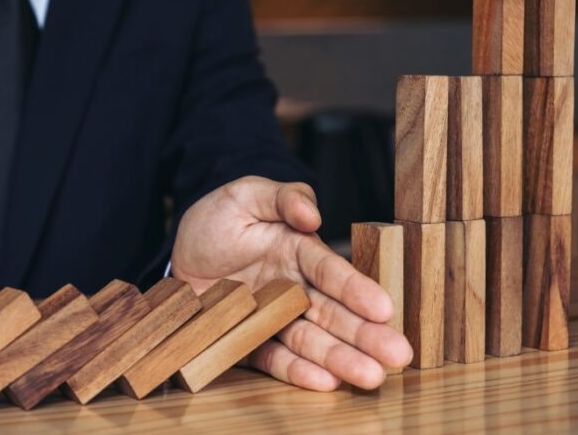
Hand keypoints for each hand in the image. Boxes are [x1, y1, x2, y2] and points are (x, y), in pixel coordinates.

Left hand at [172, 176, 412, 390]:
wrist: (179, 252)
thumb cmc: (218, 219)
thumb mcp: (245, 195)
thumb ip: (282, 198)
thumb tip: (312, 214)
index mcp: (298, 251)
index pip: (331, 271)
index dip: (356, 289)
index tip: (383, 307)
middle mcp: (293, 287)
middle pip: (332, 312)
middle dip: (365, 334)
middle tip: (398, 355)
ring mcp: (272, 317)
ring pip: (311, 340)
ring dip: (340, 360)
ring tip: (371, 378)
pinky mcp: (249, 341)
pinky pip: (274, 357)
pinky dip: (297, 371)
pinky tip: (324, 383)